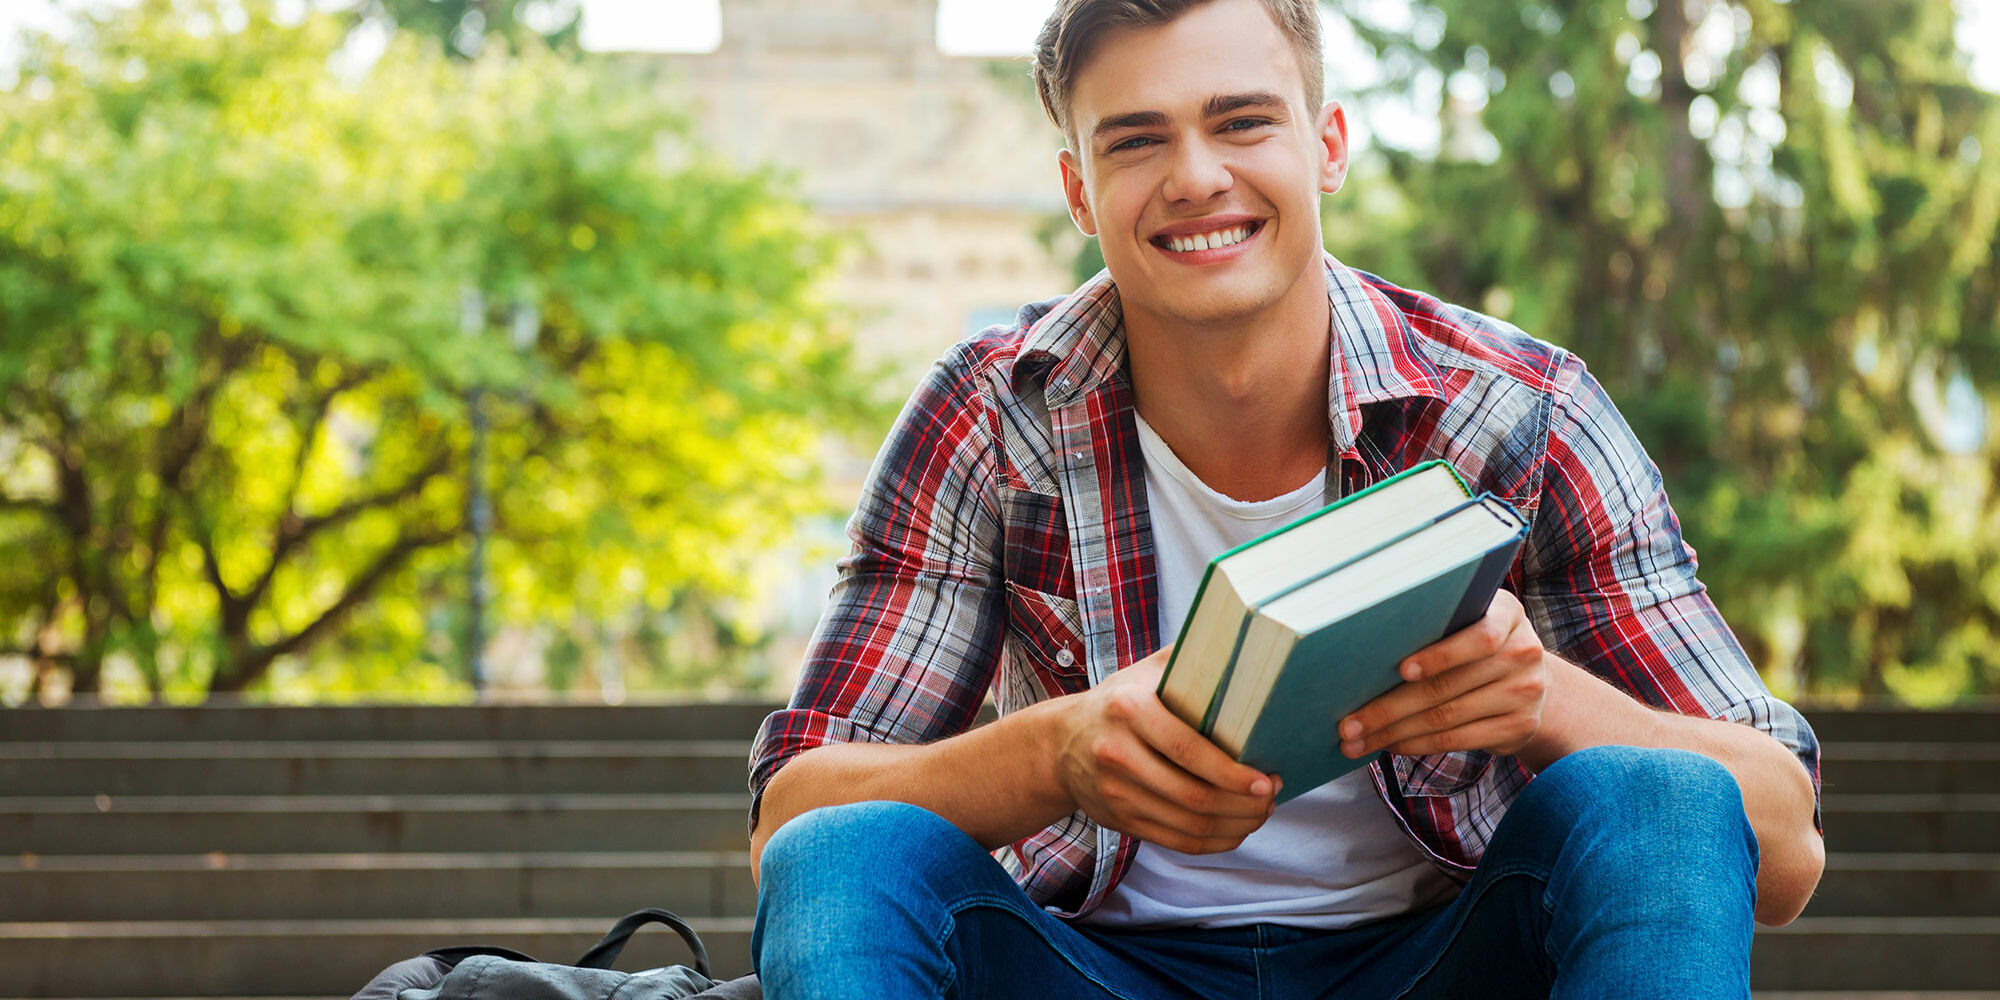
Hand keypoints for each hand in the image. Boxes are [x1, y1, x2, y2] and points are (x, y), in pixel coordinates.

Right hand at [1049, 645, 1280, 853]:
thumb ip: (1188, 658)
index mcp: (1129, 710)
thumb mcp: (1145, 671)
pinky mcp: (1119, 820)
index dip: (1230, 772)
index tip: (1265, 779)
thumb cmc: (1119, 702)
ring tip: (1260, 811)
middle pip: (1193, 795)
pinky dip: (1213, 841)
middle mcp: (1117, 754)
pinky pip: (1176, 841)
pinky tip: (1235, 829)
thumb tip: (1244, 641)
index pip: (1186, 749)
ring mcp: (1115, 793)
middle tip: (1271, 796)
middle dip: (1243, 804)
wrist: (1061, 743)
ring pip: (1188, 825)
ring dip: (1235, 825)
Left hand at [1337, 589, 1547, 758]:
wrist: (1530, 682)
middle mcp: (1522, 652)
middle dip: (1388, 708)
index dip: (1439, 655)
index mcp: (1507, 615)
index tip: (1401, 670)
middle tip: (1348, 726)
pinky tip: (1391, 745)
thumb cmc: (1476, 647)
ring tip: (1357, 741)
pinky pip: (1458, 739)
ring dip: (1394, 732)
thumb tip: (1365, 652)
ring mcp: (1525, 692)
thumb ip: (1435, 626)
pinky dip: (1418, 744)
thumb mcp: (1469, 623)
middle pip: (1446, 685)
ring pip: (1445, 717)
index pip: (1479, 637)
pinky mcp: (1519, 727)